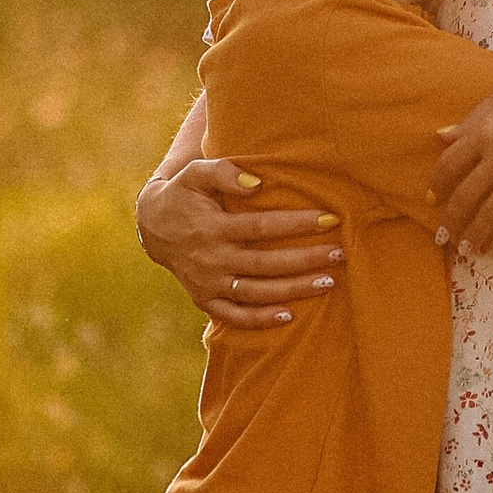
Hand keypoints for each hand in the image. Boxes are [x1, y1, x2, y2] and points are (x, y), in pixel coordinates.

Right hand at [136, 157, 337, 329]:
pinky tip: (290, 315)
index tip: (330, 218)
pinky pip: (234, 316)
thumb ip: (223, 172)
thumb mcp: (195, 174)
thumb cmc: (184, 193)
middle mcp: (211, 259)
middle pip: (266, 263)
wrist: (152, 226)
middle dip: (306, 259)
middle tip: (340, 253)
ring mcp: (208, 284)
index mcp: (212, 228)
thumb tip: (256, 183)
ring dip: (294, 290)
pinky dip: (260, 320)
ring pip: (256, 292)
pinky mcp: (204, 300)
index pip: (261, 227)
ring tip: (329, 282)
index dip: (296, 223)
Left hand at [429, 48, 492, 254]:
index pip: (448, 166)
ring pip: (491, 214)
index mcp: (484, 131)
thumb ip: (472, 120)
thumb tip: (442, 137)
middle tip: (443, 235)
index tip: (431, 199)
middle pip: (465, 197)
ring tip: (466, 248)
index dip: (436, 186)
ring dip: (475, 235)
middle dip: (451, 220)